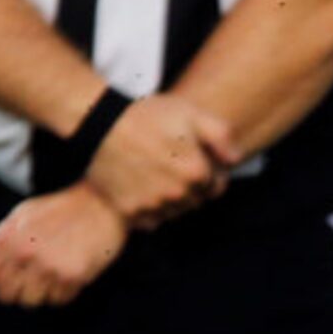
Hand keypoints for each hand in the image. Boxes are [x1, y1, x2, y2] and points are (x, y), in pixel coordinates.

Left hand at [0, 184, 127, 306]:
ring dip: (39, 292)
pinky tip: (67, 272)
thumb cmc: (58, 209)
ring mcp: (49, 267)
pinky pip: (57, 300)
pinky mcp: (73, 277)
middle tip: (31, 274)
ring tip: (50, 273)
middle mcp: (25, 254)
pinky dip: (61, 291)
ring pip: (30, 302)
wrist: (101, 203)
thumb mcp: (19, 217)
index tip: (4, 273)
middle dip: (16, 288)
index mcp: (8, 237)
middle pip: (5, 295)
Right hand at [83, 92, 238, 227]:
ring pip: (174, 213)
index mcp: (197, 173)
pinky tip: (140, 187)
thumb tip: (235, 160)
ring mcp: (153, 206)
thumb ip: (222, 136)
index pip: (216, 186)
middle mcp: (178, 195)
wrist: (97, 122)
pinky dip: (149, 210)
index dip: (207, 172)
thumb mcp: (191, 113)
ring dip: (171, 200)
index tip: (191, 157)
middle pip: (195, 201)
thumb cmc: (147, 115)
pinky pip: (150, 221)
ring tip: (155, 173)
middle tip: (170, 163)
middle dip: (190, 186)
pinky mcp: (130, 213)